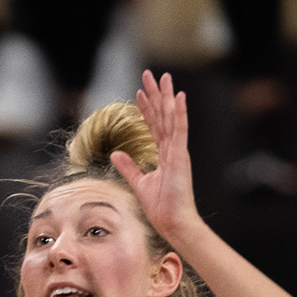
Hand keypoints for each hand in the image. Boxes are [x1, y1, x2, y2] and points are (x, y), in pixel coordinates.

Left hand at [113, 70, 199, 242]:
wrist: (174, 222)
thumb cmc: (161, 207)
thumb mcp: (139, 183)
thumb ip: (128, 166)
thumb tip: (116, 152)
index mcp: (164, 154)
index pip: (153, 125)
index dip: (146, 108)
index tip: (139, 92)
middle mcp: (172, 149)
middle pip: (162, 116)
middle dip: (156, 95)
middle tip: (150, 74)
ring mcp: (178, 151)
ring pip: (171, 117)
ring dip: (165, 97)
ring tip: (162, 77)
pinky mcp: (180, 156)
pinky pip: (180, 130)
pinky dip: (179, 113)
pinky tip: (178, 97)